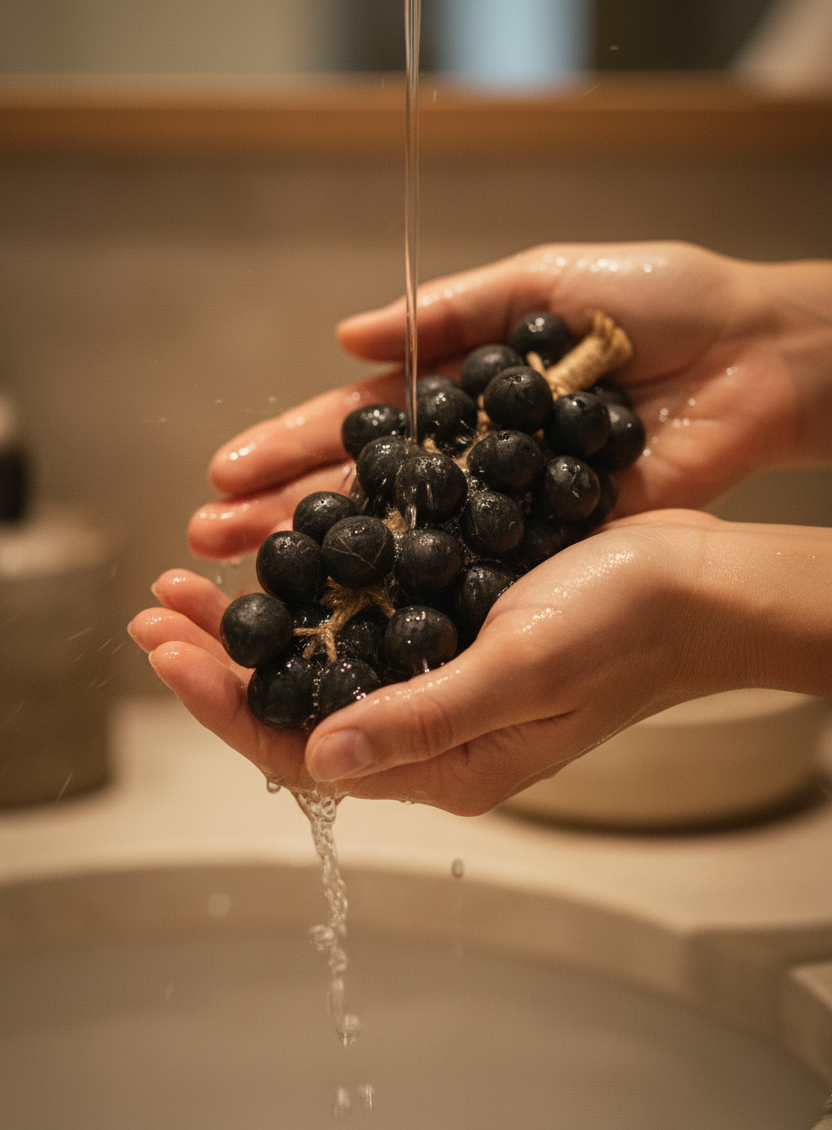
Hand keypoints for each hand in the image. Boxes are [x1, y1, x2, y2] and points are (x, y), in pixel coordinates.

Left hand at [129, 511, 831, 813]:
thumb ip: (422, 720)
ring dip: (253, 619)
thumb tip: (319, 757)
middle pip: (297, 703)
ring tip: (193, 577)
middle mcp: (430, 726)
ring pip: (319, 658)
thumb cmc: (627, 627)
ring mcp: (439, 676)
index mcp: (443, 760)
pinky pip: (360, 618)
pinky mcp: (452, 627)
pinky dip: (308, 589)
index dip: (224, 702)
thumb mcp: (522, 671)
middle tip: (159, 604)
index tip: (169, 646)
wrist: (696, 582)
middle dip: (218, 658)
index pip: (303, 749)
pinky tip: (277, 557)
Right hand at [187, 242, 831, 560]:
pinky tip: (362, 616)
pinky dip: (422, 595)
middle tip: (212, 538)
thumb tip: (345, 336)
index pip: (359, 424)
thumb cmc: (660, 301)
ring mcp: (510, 507)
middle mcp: (475, 459)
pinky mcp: (556, 542)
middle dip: (286, 513)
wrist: (756, 354)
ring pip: (406, 542)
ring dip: (333, 564)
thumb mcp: (544, 282)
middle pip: (367, 491)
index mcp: (465, 391)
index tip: (226, 469)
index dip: (293, 446)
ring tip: (259, 584)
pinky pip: (480, 571)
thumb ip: (450, 311)